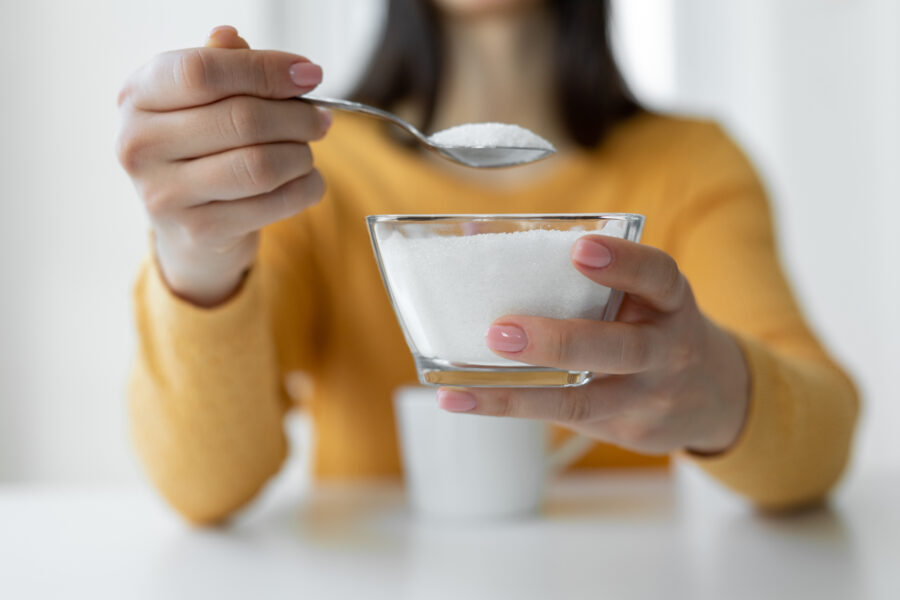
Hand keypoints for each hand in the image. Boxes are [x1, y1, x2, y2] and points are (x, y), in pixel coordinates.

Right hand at [116, 26, 329, 305]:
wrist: (188, 225)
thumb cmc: (202, 149)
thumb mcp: (201, 101)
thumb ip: (224, 66)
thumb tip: (250, 46)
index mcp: (138, 96)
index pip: (203, 71)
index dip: (265, 69)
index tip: (309, 74)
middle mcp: (139, 144)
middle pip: (241, 118)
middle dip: (297, 116)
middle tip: (321, 118)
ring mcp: (164, 194)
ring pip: (260, 165)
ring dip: (301, 155)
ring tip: (308, 151)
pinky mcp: (198, 231)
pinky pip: (272, 204)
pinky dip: (305, 188)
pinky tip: (308, 180)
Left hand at [437, 235, 750, 454]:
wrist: (713, 395)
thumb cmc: (651, 324)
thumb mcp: (640, 292)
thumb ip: (580, 270)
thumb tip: (478, 232)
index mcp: (671, 302)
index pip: (658, 276)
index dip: (624, 262)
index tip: (580, 248)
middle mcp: (666, 350)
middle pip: (620, 349)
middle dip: (559, 341)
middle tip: (501, 331)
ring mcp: (647, 396)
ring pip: (585, 399)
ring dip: (520, 392)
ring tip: (464, 384)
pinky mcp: (626, 430)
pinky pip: (566, 418)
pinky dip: (513, 406)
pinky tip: (464, 398)